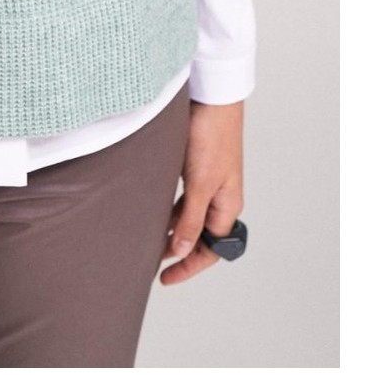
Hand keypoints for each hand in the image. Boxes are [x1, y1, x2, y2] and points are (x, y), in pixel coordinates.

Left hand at [159, 98, 244, 286]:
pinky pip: (182, 196)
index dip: (189, 266)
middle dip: (178, 250)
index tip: (165, 278)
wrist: (210, 96)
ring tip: (145, 238)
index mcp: (228, 206)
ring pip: (188, 214)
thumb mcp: (199, 183)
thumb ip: (190, 219)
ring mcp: (207, 180)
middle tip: (150, 260)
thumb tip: (181, 251)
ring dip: (170, 227)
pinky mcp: (195, 165)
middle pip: (199, 234)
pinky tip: (150, 207)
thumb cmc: (211, 136)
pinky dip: (167, 206)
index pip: (211, 249)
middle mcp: (220, 196)